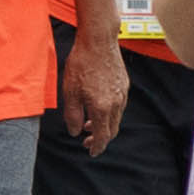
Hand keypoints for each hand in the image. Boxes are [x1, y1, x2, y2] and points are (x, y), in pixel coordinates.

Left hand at [63, 28, 129, 152]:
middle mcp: (116, 103)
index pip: (102, 136)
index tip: (91, 152)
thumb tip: (75, 131)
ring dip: (104, 124)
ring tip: (89, 123)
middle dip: (101, 138)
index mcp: (102, 107)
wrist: (98, 41)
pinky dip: (110, 112)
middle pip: (112, 130)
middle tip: (87, 141)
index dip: (97, 147)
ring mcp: (122, 94)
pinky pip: (119, 105)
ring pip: (116, 118)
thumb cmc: (81, 64)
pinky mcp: (124, 85)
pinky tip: (98, 105)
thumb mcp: (70, 92)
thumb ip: (72, 115)